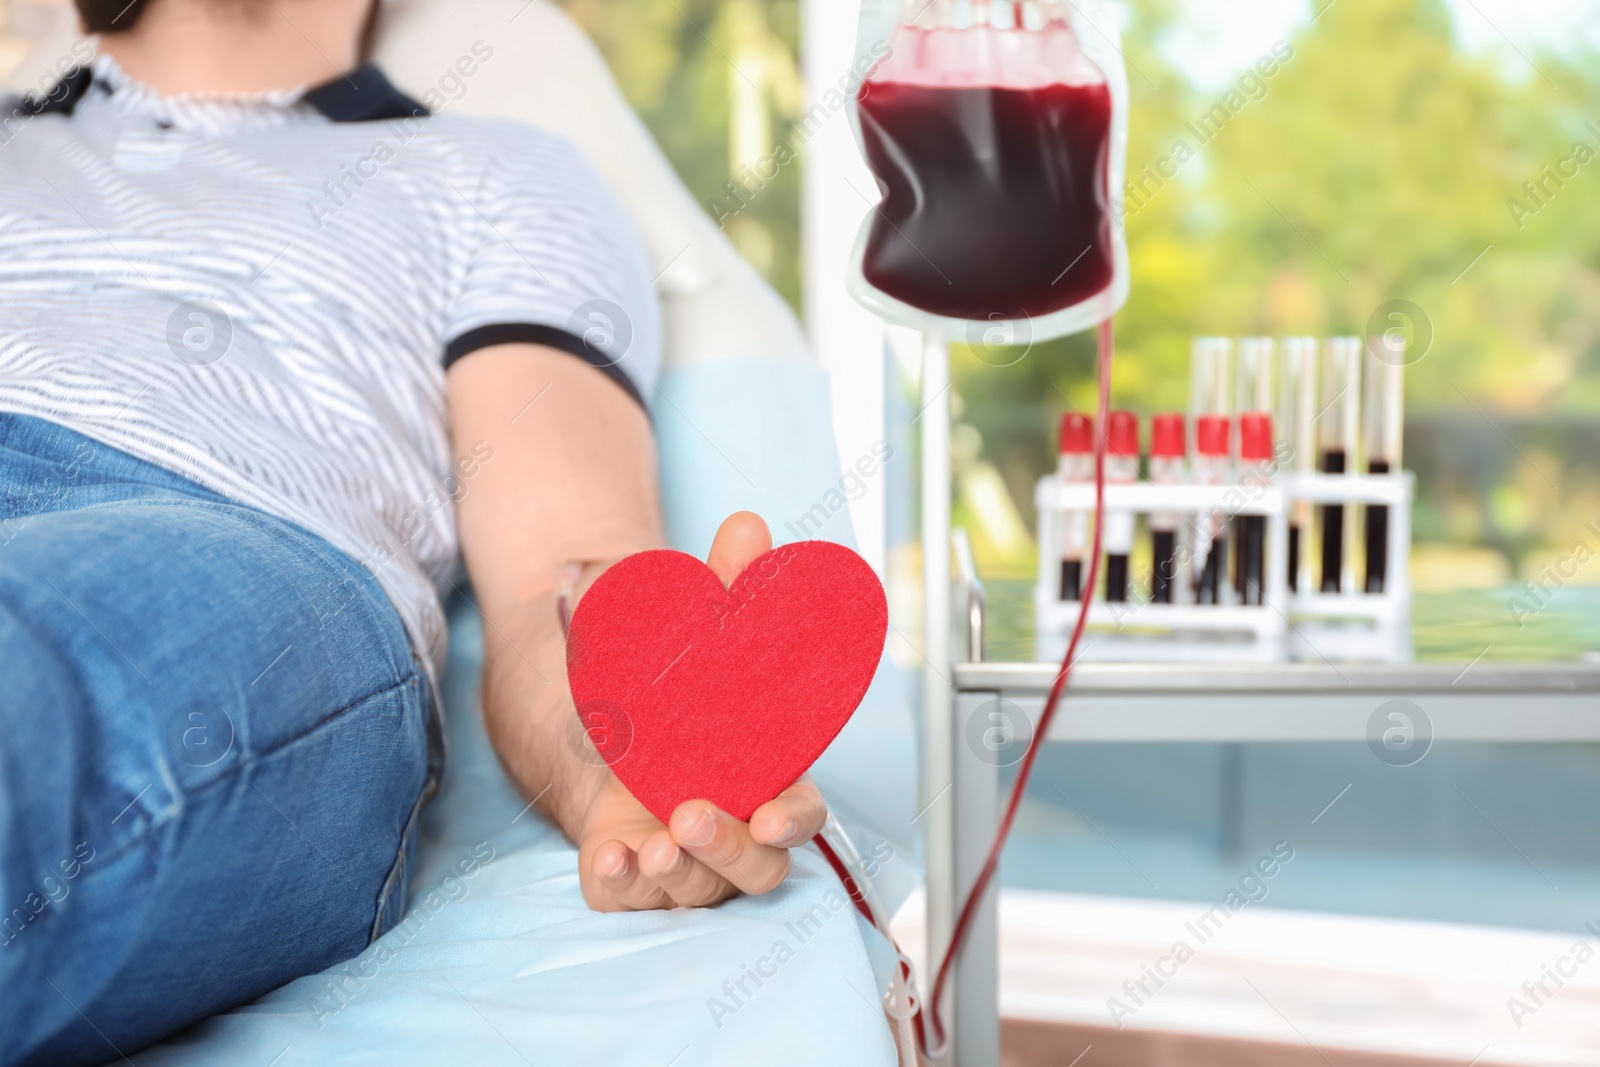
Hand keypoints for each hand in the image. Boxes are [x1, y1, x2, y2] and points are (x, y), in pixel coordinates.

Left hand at [574, 512, 828, 911]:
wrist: (602, 703)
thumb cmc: (678, 677)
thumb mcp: (699, 628)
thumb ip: (727, 581)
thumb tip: (746, 522)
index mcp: (765, 776)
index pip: (801, 814)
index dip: (793, 821)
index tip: (770, 815)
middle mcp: (732, 824)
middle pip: (756, 868)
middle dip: (726, 851)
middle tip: (688, 817)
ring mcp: (683, 855)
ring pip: (700, 892)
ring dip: (677, 879)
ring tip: (643, 848)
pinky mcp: (632, 871)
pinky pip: (635, 904)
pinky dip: (624, 891)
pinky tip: (608, 861)